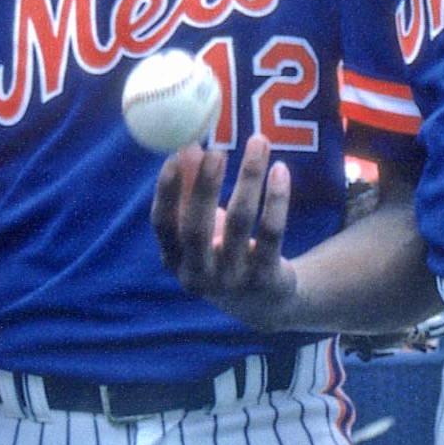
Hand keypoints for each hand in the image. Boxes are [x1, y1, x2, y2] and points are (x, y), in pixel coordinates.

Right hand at [153, 136, 299, 328]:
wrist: (263, 302)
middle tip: (216, 151)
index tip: (175, 154)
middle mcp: (199, 275)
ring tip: (258, 142)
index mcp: (175, 260)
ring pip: (241, 223)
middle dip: (205, 187)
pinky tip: (280, 170)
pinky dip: (276, 199)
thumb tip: (186, 146)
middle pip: (197, 228)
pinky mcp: (266, 278)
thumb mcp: (204, 226)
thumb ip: (190, 190)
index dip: (167, 191)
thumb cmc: (223, 252)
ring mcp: (232, 280)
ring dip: (249, 178)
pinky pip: (272, 232)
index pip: (163, 224)